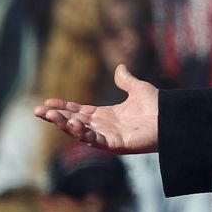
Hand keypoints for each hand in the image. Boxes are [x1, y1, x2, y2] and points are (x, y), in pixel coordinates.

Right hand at [34, 64, 159, 152]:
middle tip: (38, 111)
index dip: (64, 107)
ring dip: (63, 125)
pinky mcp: (115, 144)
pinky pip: (94, 140)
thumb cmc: (158, 106)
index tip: (46, 102)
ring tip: (49, 116)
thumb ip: (126, 80)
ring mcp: (109, 137)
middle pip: (75, 122)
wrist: (173, 118)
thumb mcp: (138, 89)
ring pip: (80, 132)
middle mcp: (105, 127)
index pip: (80, 111)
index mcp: (107, 115)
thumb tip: (120, 67)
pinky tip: (71, 124)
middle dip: (56, 117)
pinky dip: (82, 133)